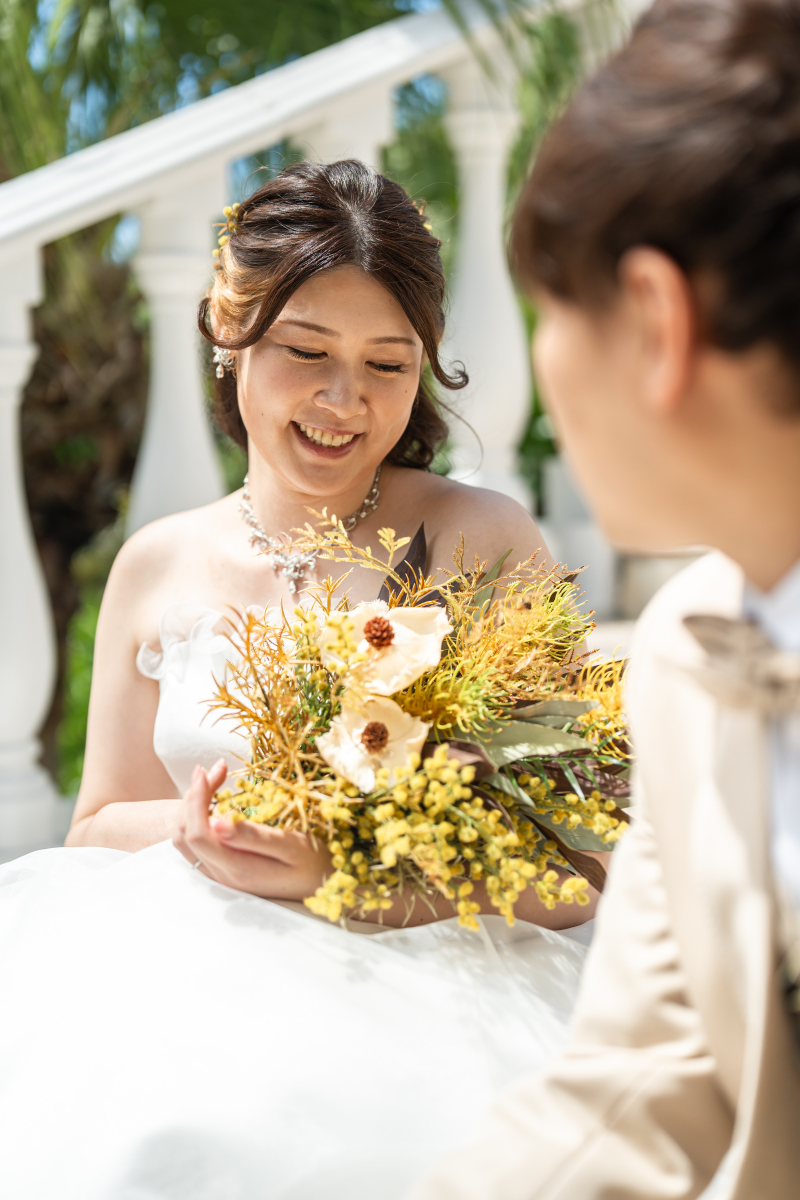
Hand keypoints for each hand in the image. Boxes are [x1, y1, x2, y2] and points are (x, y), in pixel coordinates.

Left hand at [173, 759, 331, 900]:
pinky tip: (214, 801)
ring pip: (185, 840)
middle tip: (216, 768)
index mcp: (238, 868)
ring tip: (212, 778)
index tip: (209, 771)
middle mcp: (223, 876)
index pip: (197, 833)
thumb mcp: (291, 845)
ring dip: (192, 806)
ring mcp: (222, 876)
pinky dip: (197, 818)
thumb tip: (216, 823)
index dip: (196, 798)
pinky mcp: (225, 871)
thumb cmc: (315, 861)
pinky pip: (196, 845)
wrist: (327, 884)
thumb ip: (254, 836)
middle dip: (194, 796)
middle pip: (185, 834)